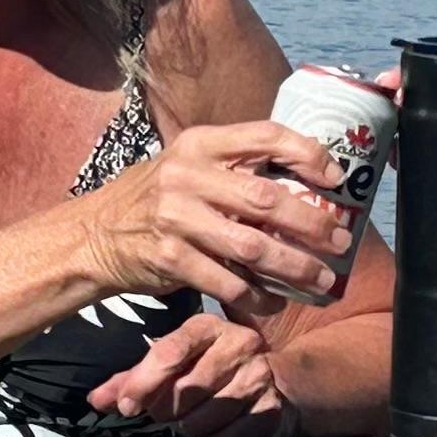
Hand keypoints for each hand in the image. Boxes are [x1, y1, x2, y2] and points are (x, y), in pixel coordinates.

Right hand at [79, 122, 352, 311]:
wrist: (94, 234)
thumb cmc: (156, 199)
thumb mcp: (188, 165)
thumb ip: (235, 169)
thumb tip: (305, 187)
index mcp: (200, 143)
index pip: (265, 135)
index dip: (308, 154)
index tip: (336, 178)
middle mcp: (187, 175)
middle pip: (266, 199)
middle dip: (312, 223)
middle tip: (341, 242)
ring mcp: (176, 218)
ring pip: (252, 247)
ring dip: (294, 267)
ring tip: (321, 279)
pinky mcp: (169, 260)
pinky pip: (227, 283)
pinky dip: (257, 296)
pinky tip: (274, 301)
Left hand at [89, 311, 302, 436]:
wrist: (274, 385)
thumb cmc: (210, 371)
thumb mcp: (171, 365)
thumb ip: (132, 380)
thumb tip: (95, 401)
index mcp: (208, 326)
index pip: (169, 352)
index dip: (142, 383)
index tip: (126, 406)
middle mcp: (239, 345)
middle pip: (184, 390)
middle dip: (165, 409)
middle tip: (166, 412)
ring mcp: (258, 377)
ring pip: (202, 419)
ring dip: (187, 428)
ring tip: (192, 418)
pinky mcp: (269, 409)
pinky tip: (212, 431)